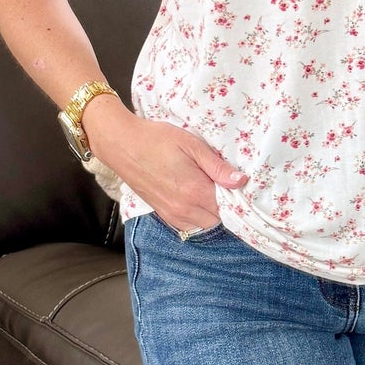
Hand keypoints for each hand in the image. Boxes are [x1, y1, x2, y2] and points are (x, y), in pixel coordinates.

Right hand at [84, 100, 246, 231]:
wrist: (121, 145)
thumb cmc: (156, 139)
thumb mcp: (191, 145)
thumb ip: (216, 166)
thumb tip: (241, 181)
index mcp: (195, 191)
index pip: (229, 207)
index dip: (239, 199)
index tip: (243, 187)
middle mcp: (184, 208)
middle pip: (219, 219)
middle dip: (227, 207)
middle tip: (228, 186)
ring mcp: (172, 214)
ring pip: (205, 225)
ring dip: (213, 213)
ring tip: (213, 191)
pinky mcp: (163, 214)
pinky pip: (189, 225)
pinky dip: (198, 217)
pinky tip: (198, 199)